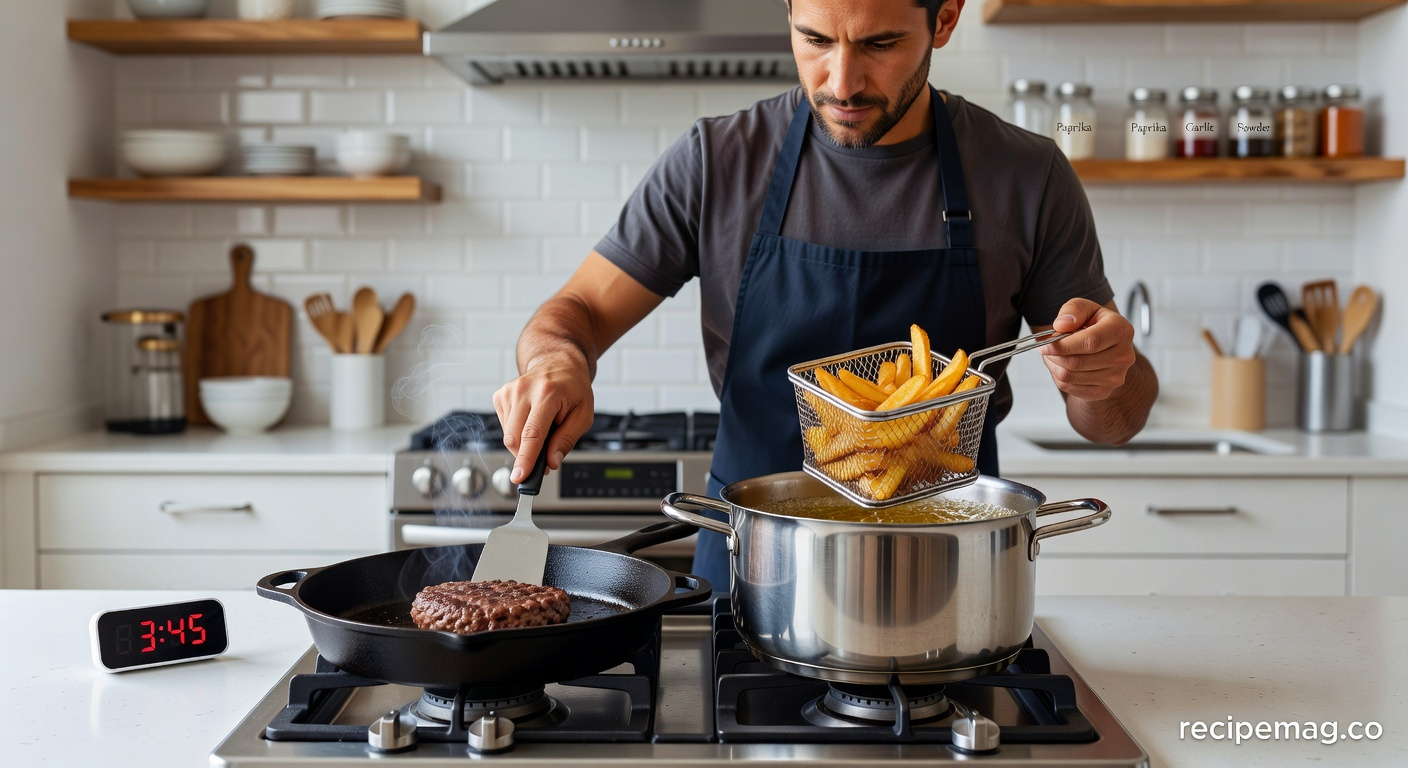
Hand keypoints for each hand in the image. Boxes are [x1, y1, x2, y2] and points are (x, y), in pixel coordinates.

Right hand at [492, 361, 594, 483]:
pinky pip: (505, 427)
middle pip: (515, 438)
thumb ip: (567, 439)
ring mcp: (509, 391)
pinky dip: (517, 433)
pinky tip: (530, 421)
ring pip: (508, 435)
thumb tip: (551, 462)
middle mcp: (524, 390)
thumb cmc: (573, 388)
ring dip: (524, 443)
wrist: (557, 363)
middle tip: (545, 458)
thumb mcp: (583, 414)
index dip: (526, 458)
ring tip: (542, 428)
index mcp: (547, 393)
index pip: (532, 433)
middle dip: (527, 456)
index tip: (520, 477)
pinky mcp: (500, 395)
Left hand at [1038, 298, 1136, 401]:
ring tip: (1052, 355)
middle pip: (1077, 362)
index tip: (1044, 344)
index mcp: (1121, 330)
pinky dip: (1058, 377)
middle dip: (1054, 355)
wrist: (1106, 348)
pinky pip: (1070, 387)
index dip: (1062, 345)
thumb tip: (1062, 325)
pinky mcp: (1104, 392)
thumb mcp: (1085, 308)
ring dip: (1053, 365)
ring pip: (1070, 376)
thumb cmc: (1094, 325)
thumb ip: (1073, 310)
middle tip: (1045, 348)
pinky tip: (1060, 365)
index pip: (1090, 342)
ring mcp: (1115, 377)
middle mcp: (1123, 356)